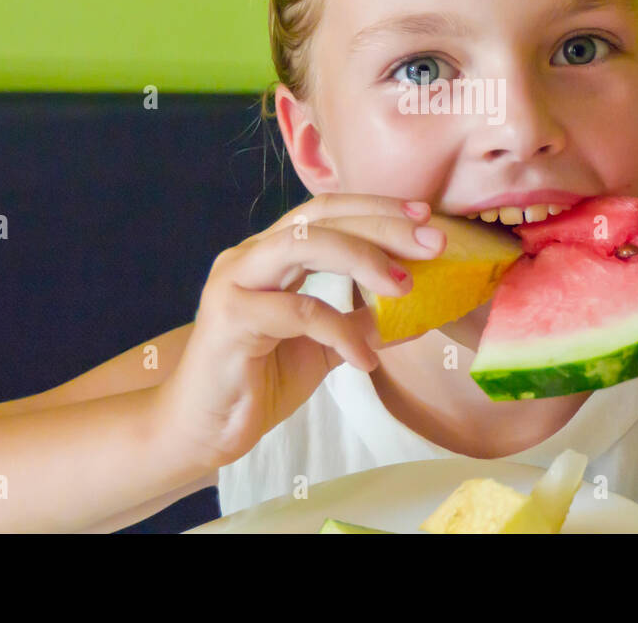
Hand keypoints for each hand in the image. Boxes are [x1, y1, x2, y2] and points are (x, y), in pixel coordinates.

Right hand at [151, 194, 445, 472]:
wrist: (204, 429)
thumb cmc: (260, 380)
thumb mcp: (325, 345)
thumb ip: (362, 321)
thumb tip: (421, 310)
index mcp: (271, 253)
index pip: (327, 211)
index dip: (378, 208)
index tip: (425, 216)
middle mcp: (250, 256)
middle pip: (321, 218)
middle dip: (383, 224)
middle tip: (433, 242)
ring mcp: (235, 281)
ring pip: (304, 244)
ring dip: (362, 258)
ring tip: (404, 286)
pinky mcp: (230, 317)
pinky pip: (297, 311)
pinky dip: (340, 331)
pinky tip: (366, 359)